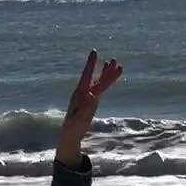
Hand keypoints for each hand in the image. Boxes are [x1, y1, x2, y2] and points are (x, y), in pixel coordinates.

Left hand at [55, 50, 122, 166]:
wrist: (71, 133)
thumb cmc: (73, 127)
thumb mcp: (78, 119)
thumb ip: (84, 108)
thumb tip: (93, 96)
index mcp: (80, 93)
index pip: (87, 76)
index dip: (91, 64)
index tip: (94, 52)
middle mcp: (85, 92)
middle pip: (97, 79)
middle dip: (105, 70)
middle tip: (114, 60)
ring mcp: (89, 96)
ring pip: (100, 82)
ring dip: (107, 73)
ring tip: (114, 61)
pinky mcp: (93, 101)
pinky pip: (100, 88)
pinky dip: (105, 80)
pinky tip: (108, 75)